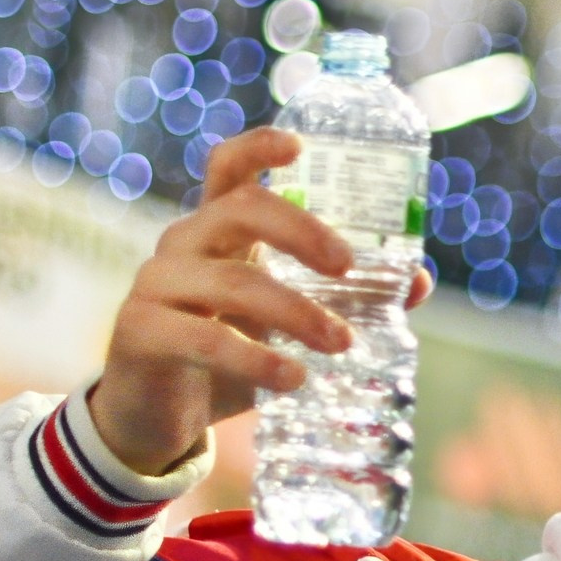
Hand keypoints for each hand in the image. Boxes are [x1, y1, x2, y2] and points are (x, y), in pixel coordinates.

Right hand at [90, 128, 434, 475]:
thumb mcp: (286, 323)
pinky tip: (293, 378)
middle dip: (302, 232)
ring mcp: (157, 285)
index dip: (257, 149)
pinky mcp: (141, 332)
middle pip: (239, 211)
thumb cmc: (228, 355)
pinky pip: (206, 339)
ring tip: (341, 343)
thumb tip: (418, 280)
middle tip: (347, 266)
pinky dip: (256, 359)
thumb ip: (346, 299)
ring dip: (296, 312)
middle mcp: (183, 245)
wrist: (157, 414)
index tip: (299, 146)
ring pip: (233, 282)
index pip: (227, 170)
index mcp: (217, 232)